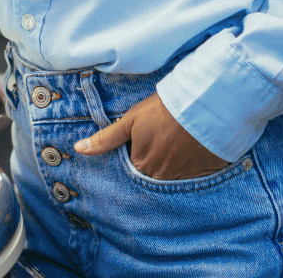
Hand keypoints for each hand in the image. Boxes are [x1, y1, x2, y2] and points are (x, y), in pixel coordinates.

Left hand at [73, 91, 227, 180]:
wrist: (199, 105)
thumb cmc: (160, 111)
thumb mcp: (129, 121)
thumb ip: (106, 139)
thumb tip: (79, 149)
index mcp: (142, 166)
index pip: (133, 169)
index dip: (136, 155)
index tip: (142, 143)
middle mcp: (162, 178)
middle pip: (153, 174)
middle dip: (154, 162)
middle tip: (159, 143)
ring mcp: (184, 177)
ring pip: (173, 174)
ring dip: (173, 164)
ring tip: (175, 144)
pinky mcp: (204, 172)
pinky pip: (194, 174)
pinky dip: (191, 164)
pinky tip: (191, 149)